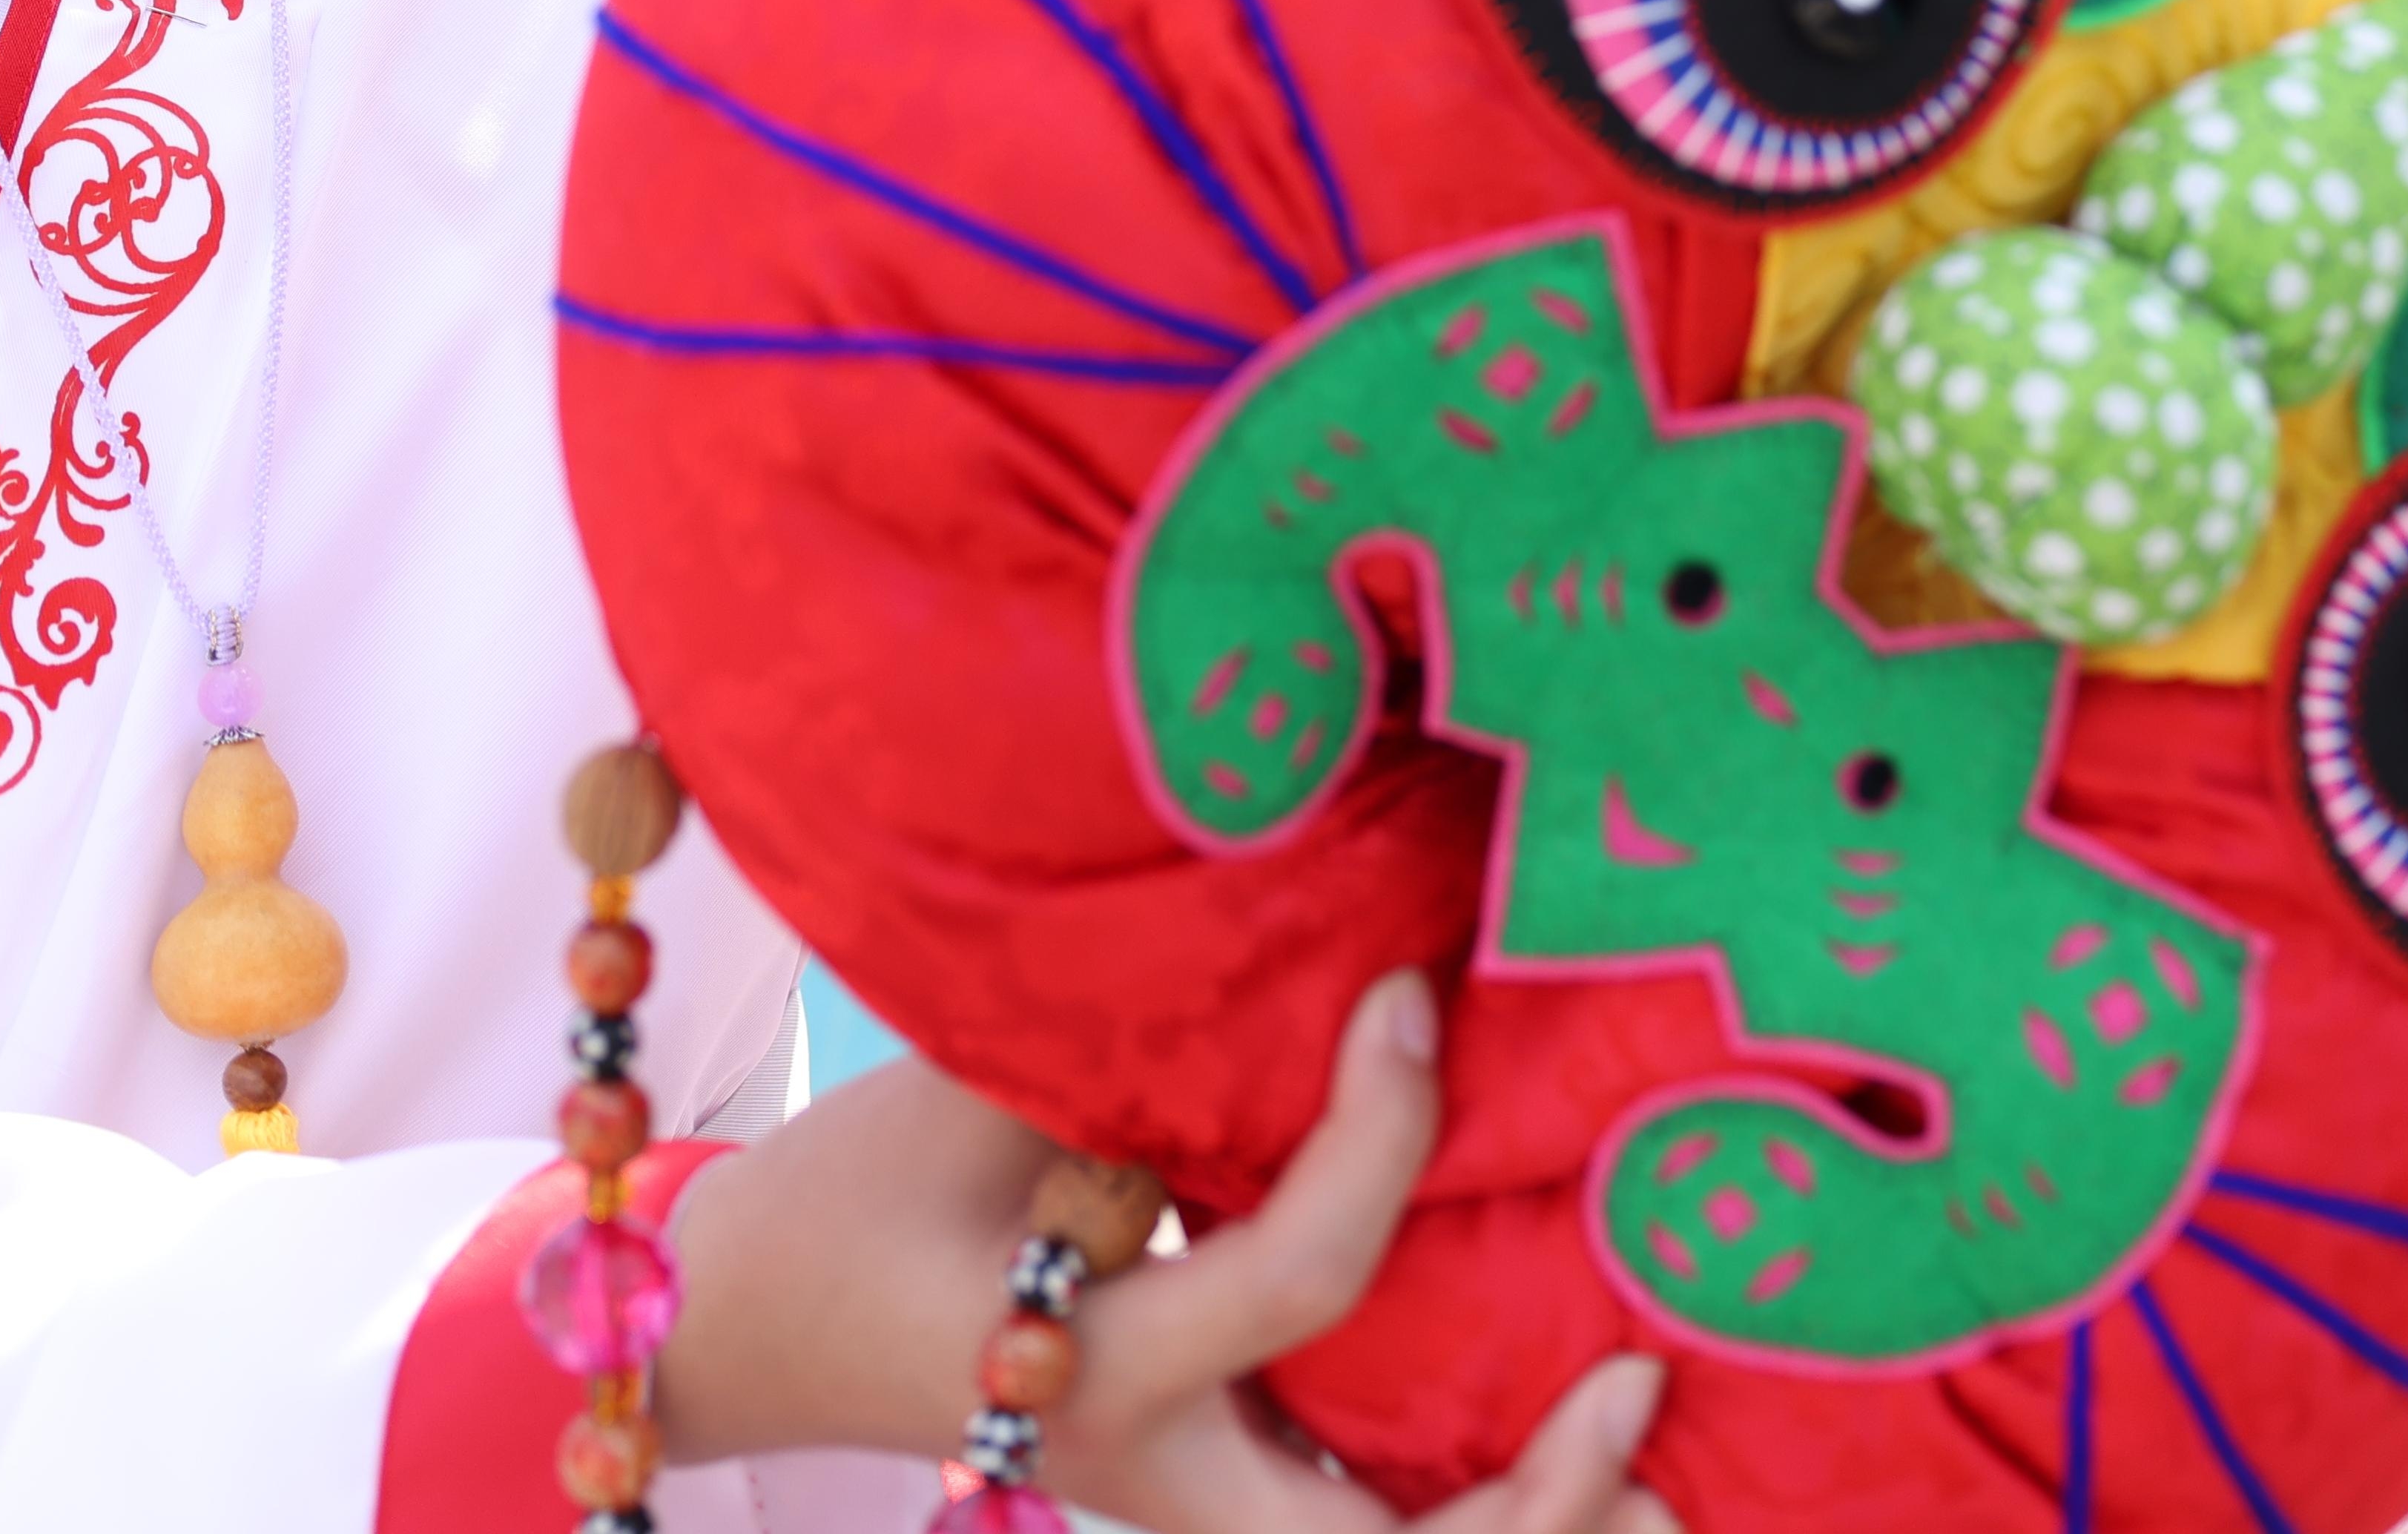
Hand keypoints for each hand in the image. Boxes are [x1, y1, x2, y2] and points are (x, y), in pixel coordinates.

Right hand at [660, 976, 1671, 1533]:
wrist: (747, 1325)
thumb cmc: (854, 1195)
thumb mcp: (969, 1096)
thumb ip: (1123, 1049)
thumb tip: (1297, 935)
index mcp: (1086, 1366)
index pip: (1295, 1277)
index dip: (1381, 1132)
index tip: (1409, 997)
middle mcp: (1146, 1470)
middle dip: (1528, 1495)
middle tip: (1640, 1381)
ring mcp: (1173, 1504)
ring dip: (1521, 1532)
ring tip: (1659, 1488)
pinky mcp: (1194, 1494)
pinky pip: (1349, 1526)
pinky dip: (1458, 1506)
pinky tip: (1565, 1463)